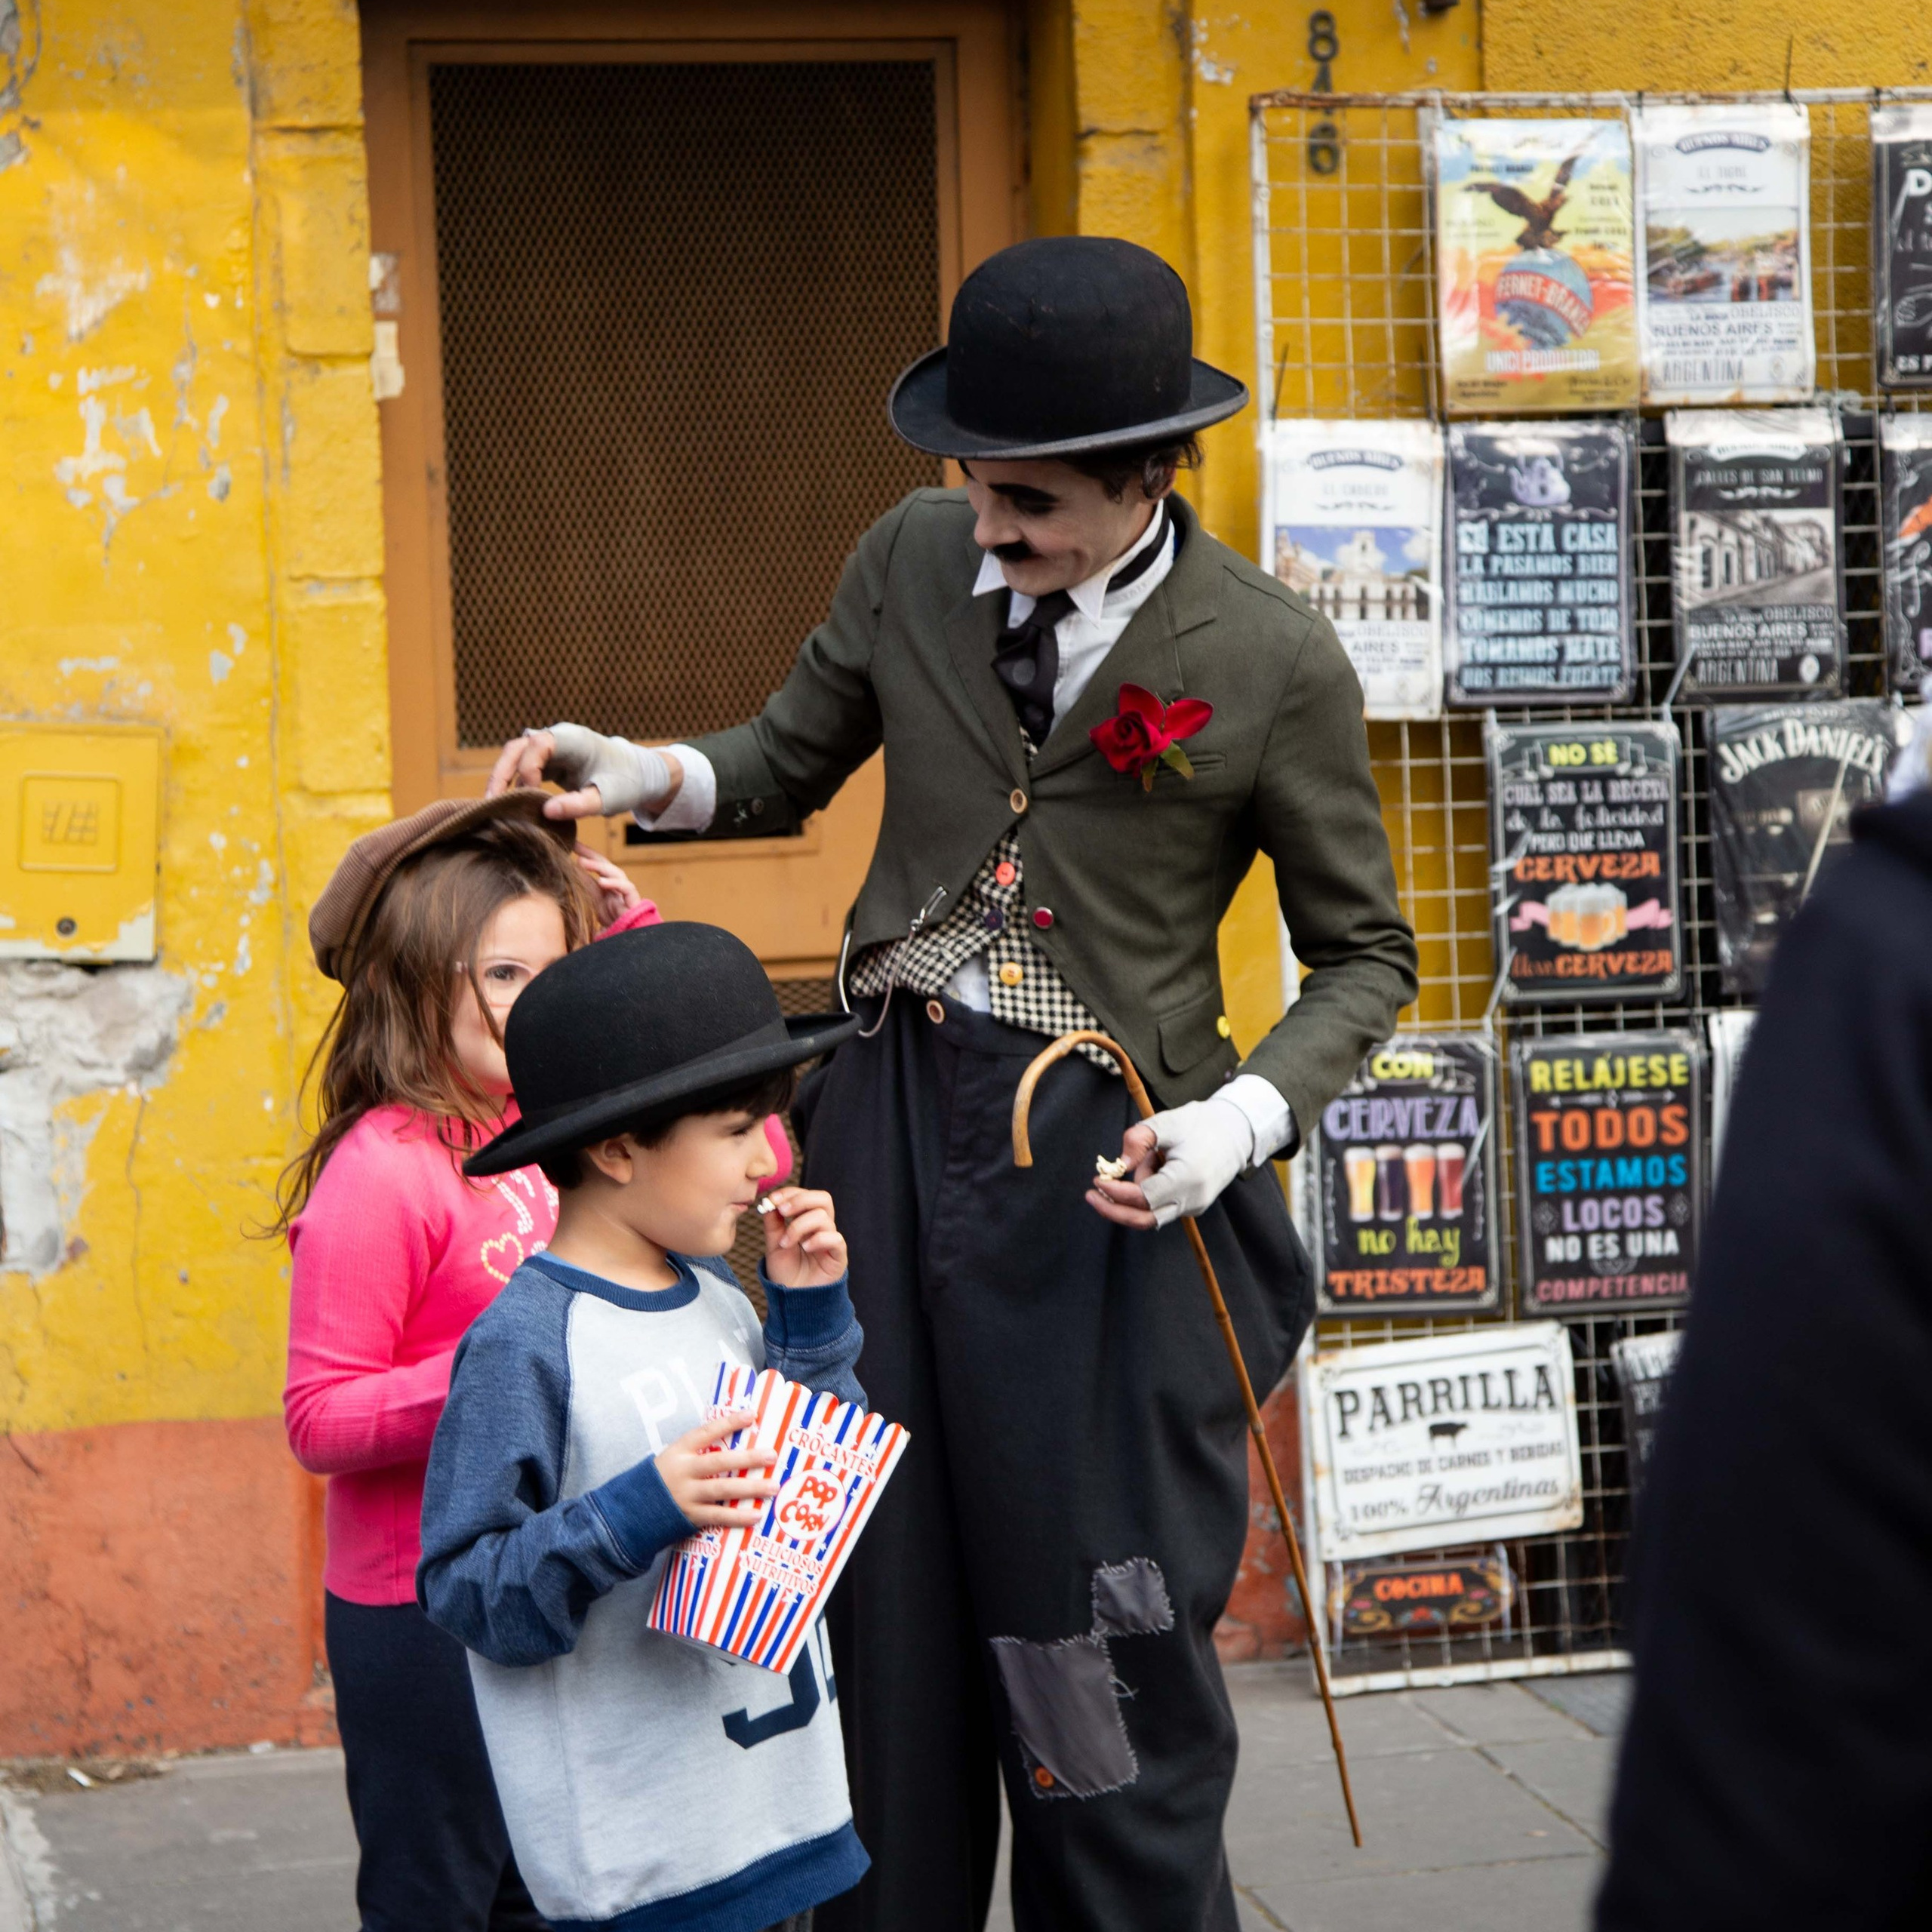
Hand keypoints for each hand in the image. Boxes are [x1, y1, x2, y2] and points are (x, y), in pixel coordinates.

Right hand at [486, 724, 681, 820]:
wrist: (637, 774)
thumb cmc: (626, 783)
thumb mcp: (608, 799)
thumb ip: (579, 805)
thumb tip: (546, 812)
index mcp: (574, 739)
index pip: (538, 744)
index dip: (528, 768)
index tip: (531, 796)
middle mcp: (558, 738)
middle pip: (517, 748)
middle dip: (501, 773)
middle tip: (490, 803)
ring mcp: (551, 748)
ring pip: (515, 757)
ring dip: (502, 779)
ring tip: (491, 808)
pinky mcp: (549, 761)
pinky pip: (523, 768)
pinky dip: (513, 784)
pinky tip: (507, 806)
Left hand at [575, 844, 641, 925]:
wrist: (631, 941)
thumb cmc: (614, 928)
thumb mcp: (594, 908)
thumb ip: (587, 891)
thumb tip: (571, 874)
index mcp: (606, 891)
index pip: (595, 870)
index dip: (584, 858)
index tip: (571, 846)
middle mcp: (617, 889)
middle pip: (605, 866)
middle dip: (591, 854)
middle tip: (575, 845)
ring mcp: (626, 894)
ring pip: (615, 873)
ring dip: (599, 866)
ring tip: (582, 861)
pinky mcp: (634, 901)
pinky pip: (626, 888)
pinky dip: (615, 883)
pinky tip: (602, 882)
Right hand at [654, 1411, 778, 1527]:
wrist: (634, 1510)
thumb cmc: (663, 1478)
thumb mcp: (675, 1457)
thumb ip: (701, 1450)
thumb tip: (738, 1441)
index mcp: (680, 1451)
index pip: (706, 1432)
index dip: (729, 1423)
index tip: (752, 1415)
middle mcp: (684, 1471)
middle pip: (719, 1462)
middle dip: (747, 1459)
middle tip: (771, 1456)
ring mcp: (687, 1495)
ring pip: (722, 1489)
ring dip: (750, 1488)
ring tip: (773, 1486)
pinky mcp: (690, 1516)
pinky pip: (717, 1515)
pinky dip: (737, 1516)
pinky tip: (756, 1515)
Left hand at [760, 1186, 847, 1289]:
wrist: (792, 1300)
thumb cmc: (785, 1273)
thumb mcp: (773, 1244)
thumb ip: (773, 1223)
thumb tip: (769, 1202)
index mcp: (808, 1221)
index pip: (806, 1196)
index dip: (791, 1193)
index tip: (773, 1199)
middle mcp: (822, 1228)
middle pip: (823, 1199)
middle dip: (800, 1200)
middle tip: (783, 1211)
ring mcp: (831, 1241)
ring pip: (824, 1218)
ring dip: (800, 1226)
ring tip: (786, 1243)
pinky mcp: (839, 1256)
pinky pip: (836, 1239)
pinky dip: (818, 1239)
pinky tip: (805, 1248)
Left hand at [1087, 1098, 1254, 1229]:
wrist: (1236, 1132)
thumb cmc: (1200, 1124)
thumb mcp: (1166, 1123)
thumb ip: (1138, 1140)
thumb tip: (1119, 1165)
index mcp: (1187, 1179)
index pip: (1143, 1197)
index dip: (1116, 1193)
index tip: (1097, 1180)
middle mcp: (1192, 1200)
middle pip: (1144, 1218)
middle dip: (1114, 1210)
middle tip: (1091, 1195)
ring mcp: (1194, 1207)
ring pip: (1152, 1216)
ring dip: (1135, 1195)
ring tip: (1149, 1158)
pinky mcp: (1193, 1206)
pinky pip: (1161, 1208)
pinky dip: (1148, 1192)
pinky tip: (1157, 1165)